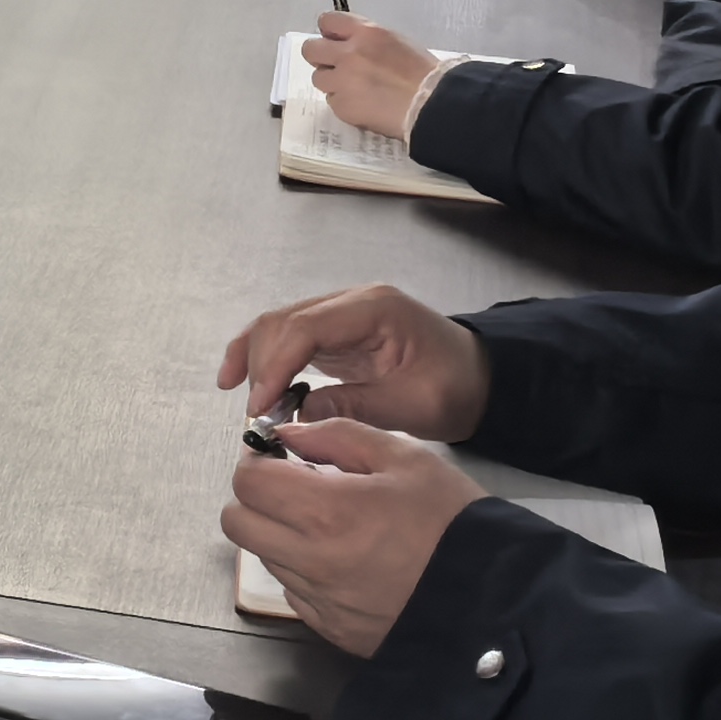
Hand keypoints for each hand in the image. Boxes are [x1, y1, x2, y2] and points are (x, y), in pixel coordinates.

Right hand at [218, 282, 488, 442]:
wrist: (481, 380)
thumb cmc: (456, 389)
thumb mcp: (413, 405)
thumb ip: (355, 406)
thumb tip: (297, 417)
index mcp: (375, 309)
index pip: (306, 326)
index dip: (276, 364)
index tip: (261, 405)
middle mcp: (351, 302)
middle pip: (284, 321)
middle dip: (261, 366)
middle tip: (258, 415)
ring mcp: (341, 315)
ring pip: (278, 326)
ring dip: (256, 362)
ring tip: (251, 405)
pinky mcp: (334, 334)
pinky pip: (288, 339)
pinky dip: (262, 358)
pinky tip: (238, 380)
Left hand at [222, 418, 486, 657]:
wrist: (496, 597)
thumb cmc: (453, 520)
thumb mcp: (404, 457)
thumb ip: (337, 435)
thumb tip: (288, 435)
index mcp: (327, 511)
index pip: (248, 482)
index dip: (259, 462)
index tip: (283, 459)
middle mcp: (312, 561)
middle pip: (238, 523)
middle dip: (256, 499)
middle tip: (294, 488)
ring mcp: (319, 601)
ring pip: (264, 558)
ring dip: (280, 534)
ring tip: (328, 524)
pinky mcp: (332, 630)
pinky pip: (294, 593)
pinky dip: (304, 571)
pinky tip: (344, 559)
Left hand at [302, 13, 447, 137]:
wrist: (432, 104)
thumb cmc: (424, 74)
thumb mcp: (396, 42)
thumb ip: (367, 40)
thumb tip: (348, 44)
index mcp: (365, 33)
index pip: (327, 21)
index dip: (328, 32)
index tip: (333, 39)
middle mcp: (348, 53)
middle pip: (310, 49)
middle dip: (320, 57)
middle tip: (334, 66)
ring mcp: (342, 81)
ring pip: (319, 78)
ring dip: (332, 82)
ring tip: (355, 90)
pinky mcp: (342, 106)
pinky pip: (333, 101)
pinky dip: (344, 103)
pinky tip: (364, 105)